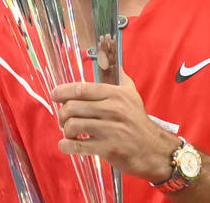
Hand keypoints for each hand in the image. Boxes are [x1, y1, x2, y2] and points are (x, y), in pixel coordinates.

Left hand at [52, 69, 178, 182]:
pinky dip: (66, 146)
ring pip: (73, 125)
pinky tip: (67, 145)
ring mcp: (110, 130)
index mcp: (116, 95)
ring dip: (65, 130)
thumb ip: (120, 78)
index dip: (63, 91)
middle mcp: (113, 110)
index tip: (55, 95)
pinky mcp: (107, 149)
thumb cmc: (139, 122)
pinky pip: (78, 146)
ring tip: (69, 132)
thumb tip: (112, 61)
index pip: (82, 89)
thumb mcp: (132, 95)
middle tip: (63, 119)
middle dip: (62, 114)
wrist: (154, 149)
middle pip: (72, 107)